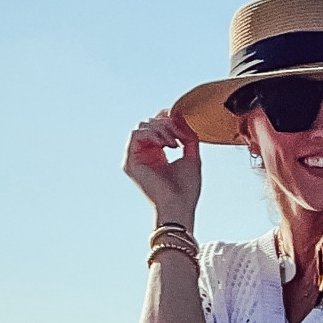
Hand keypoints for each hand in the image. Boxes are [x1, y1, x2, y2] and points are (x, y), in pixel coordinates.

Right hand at [123, 109, 201, 226]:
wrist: (179, 206)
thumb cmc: (187, 189)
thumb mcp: (192, 156)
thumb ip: (188, 135)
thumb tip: (181, 115)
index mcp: (158, 153)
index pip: (157, 125)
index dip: (167, 117)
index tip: (180, 118)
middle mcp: (146, 154)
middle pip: (151, 123)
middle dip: (167, 124)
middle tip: (180, 136)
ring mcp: (137, 158)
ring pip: (143, 126)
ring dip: (161, 129)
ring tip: (174, 143)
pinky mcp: (130, 162)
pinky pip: (136, 134)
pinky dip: (152, 134)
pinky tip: (164, 145)